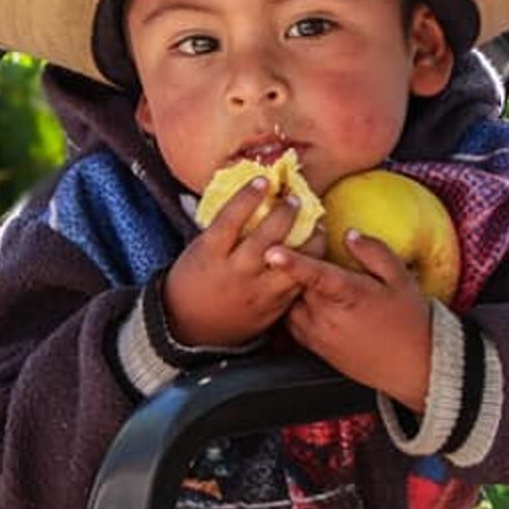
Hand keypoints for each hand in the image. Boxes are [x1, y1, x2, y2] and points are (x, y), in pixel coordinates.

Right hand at [163, 177, 326, 347]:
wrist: (191, 328)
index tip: (263, 180)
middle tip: (295, 198)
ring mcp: (256, 291)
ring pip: (291, 262)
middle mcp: (235, 271)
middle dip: (285, 213)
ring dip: (308, 238)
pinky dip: (309, 263)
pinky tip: (316, 249)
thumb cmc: (194, 280)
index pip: (231, 219)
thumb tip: (246, 194)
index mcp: (210, 253)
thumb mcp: (198, 250)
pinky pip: (297, 283)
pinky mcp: (272, 308)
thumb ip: (221, 228)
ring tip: (317, 222)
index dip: (248, 197)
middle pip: (267, 237)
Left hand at [263, 230, 432, 411]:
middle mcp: (330, 317)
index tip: (272, 252)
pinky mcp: (315, 348)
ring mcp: (319, 334)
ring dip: (294, 290)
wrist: (413, 367)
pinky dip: (295, 309)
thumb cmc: (410, 321)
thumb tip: (350, 235)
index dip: (293, 263)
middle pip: (296, 284)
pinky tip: (312, 303)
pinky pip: (292, 324)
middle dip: (294, 267)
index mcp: (351, 295)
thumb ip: (374, 252)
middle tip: (305, 252)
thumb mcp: (400, 279)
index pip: (317, 276)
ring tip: (310, 281)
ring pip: (290, 304)